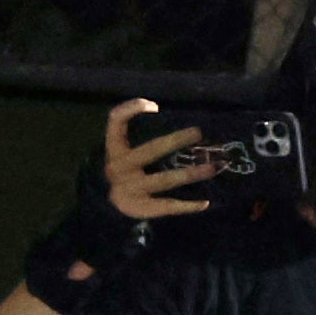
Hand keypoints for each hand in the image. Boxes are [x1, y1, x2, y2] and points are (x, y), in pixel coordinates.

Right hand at [98, 98, 216, 223]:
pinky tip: (205, 203)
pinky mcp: (140, 208)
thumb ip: (135, 132)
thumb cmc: (121, 170)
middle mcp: (119, 167)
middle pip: (151, 150)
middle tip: (198, 132)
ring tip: (212, 168)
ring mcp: (129, 189)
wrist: (103, 205)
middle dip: (176, 140)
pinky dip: (187, 206)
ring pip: (164, 180)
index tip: (155, 106)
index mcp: (114, 148)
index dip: (132, 109)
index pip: (116, 121)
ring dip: (190, 174)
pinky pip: (167, 206)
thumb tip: (165, 113)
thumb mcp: (120, 150)